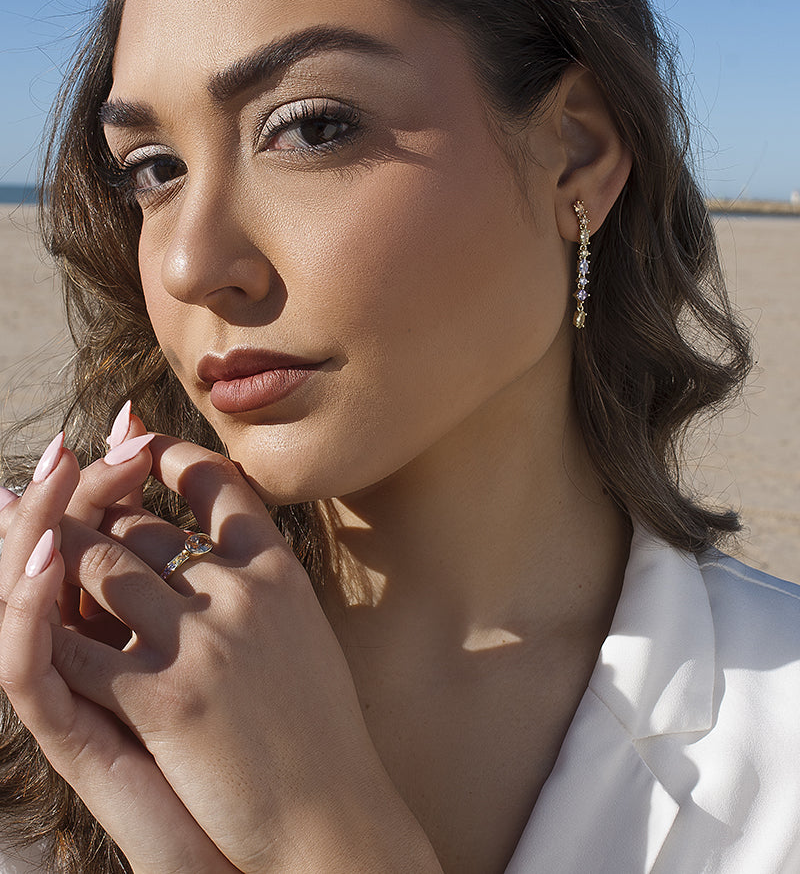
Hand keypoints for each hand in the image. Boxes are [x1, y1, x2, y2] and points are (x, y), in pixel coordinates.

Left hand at [1, 431, 441, 872]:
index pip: (220, 483)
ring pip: (101, 567)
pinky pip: (81, 649)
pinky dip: (46, 630)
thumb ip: (263, 587)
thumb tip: (219, 555)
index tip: (142, 444)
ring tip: (33, 545)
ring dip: (58, 556)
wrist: (333, 819)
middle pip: (143, 527)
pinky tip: (29, 620)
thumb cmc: (322, 735)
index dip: (174, 455)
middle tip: (61, 500)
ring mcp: (203, 642)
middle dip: (93, 514)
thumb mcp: (304, 637)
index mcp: (280, 572)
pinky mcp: (165, 698)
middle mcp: (242, 592)